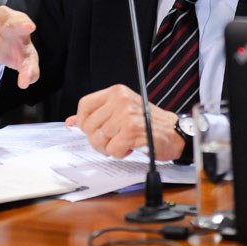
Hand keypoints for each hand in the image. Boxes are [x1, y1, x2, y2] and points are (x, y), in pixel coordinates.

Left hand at [66, 84, 184, 160]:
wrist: (175, 132)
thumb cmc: (148, 122)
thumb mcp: (122, 111)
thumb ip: (97, 114)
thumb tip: (71, 122)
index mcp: (116, 92)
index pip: (85, 105)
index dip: (83, 122)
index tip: (92, 130)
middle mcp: (120, 100)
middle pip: (89, 125)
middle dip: (98, 140)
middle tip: (112, 140)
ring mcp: (126, 115)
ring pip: (99, 139)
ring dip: (110, 148)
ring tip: (123, 142)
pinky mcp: (132, 130)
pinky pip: (113, 149)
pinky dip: (120, 153)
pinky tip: (131, 147)